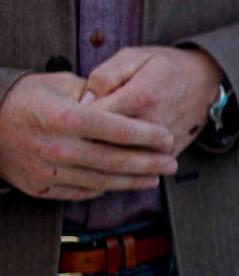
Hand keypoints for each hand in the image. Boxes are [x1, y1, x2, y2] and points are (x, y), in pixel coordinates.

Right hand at [0, 72, 177, 200]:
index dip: (148, 135)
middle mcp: (56, 147)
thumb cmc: (28, 98)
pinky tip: (122, 182)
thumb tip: (129, 104)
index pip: (117, 129)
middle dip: (149, 163)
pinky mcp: (41, 188)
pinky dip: (106, 187)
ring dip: (133, 181)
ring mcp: (48, 171)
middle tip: (171, 163)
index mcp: (64, 118)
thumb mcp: (61, 84)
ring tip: (155, 177)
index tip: (168, 138)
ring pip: (102, 181)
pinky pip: (82, 191)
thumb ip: (97, 94)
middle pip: (115, 160)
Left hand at [85, 45, 226, 155]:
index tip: (66, 114)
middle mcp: (153, 123)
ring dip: (100, 156)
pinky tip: (110, 153)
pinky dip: (121, 163)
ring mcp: (164, 142)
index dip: (73, 118)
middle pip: (103, 143)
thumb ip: (104, 75)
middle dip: (82, 140)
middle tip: (72, 132)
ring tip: (88, 144)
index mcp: (141, 96)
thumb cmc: (166, 66)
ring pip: (119, 159)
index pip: (92, 119)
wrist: (208, 80)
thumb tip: (82, 102)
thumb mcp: (133, 56)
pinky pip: (139, 166)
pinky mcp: (171, 152)